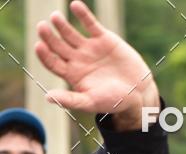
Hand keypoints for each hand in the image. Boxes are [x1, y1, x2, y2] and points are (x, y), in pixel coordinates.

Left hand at [35, 1, 158, 127]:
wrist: (138, 92)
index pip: (53, 62)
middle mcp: (78, 60)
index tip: (39, 46)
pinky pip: (90, 24)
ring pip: (70, 33)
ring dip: (61, 25)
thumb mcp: (91, 102)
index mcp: (73, 75)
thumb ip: (70, 100)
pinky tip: (75, 6)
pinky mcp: (103, 38)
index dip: (45, 54)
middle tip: (42, 28)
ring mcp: (89, 48)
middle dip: (49, 37)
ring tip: (55, 17)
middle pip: (58, 45)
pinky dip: (82, 14)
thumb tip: (48, 98)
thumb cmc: (114, 101)